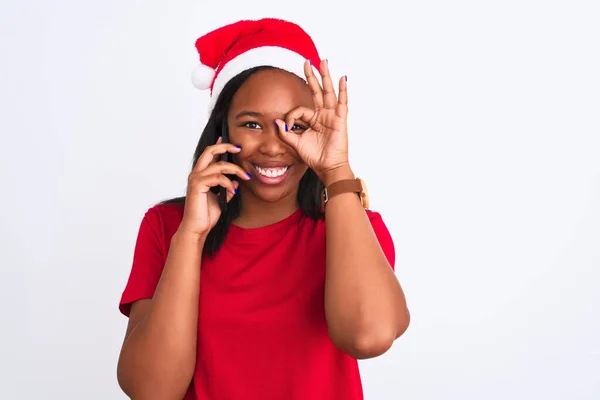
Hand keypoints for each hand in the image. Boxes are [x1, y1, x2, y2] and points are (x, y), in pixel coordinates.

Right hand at [178, 137, 250, 237]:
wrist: (197, 228)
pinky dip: (228, 183)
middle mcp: (196, 174)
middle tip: (239, 149)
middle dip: (225, 146)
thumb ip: (227, 189)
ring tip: (246, 176)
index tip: (233, 144)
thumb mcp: (221, 199)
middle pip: (210, 151)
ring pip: (219, 165)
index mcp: (200, 175)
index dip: (220, 146)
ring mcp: (196, 179)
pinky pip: (218, 178)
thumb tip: (236, 180)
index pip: (209, 154)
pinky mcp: (198, 185)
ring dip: (236, 170)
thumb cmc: (206, 215)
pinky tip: (233, 191)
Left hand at [275, 59, 350, 181]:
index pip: (300, 110)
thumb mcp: (296, 143)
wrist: (327, 167)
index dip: (291, 116)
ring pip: (328, 92)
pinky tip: (342, 79)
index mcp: (313, 120)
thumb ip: (286, 132)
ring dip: (325, 77)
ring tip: (323, 62)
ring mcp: (332, 116)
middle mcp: (323, 115)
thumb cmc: (314, 157)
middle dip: (311, 76)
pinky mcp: (340, 120)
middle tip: (307, 62)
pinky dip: (343, 91)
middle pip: (316, 91)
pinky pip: (342, 103)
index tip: (286, 126)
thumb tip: (276, 120)